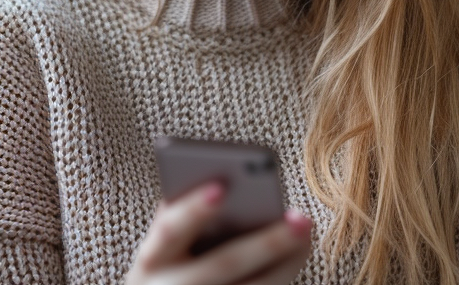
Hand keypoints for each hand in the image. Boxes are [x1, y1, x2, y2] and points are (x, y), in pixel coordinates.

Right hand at [126, 181, 312, 284]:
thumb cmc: (167, 267)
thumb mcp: (163, 247)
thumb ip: (184, 218)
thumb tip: (226, 183)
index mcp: (151, 260)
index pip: (169, 230)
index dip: (192, 210)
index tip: (220, 187)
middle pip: (224, 264)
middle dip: (265, 241)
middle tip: (300, 218)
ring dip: (284, 261)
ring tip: (307, 230)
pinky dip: (281, 275)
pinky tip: (299, 251)